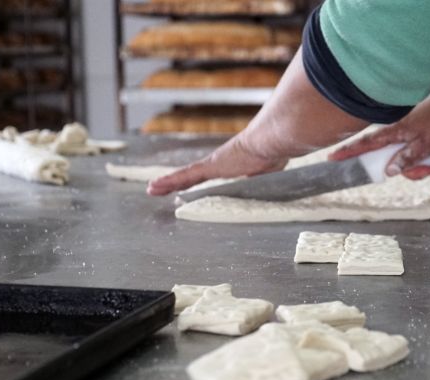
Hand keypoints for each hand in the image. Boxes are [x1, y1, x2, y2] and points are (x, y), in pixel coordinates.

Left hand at [147, 134, 286, 195]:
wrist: (272, 140)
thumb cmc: (276, 153)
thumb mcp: (272, 170)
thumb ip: (268, 176)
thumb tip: (276, 178)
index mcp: (236, 163)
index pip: (214, 173)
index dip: (201, 180)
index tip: (192, 186)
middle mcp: (221, 162)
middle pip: (195, 175)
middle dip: (179, 182)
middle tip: (164, 188)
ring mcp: (213, 164)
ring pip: (185, 176)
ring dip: (168, 183)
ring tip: (152, 189)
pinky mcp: (208, 167)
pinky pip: (184, 176)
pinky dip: (168, 182)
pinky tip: (154, 187)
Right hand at [329, 83, 429, 179]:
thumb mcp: (429, 144)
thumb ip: (408, 157)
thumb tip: (389, 170)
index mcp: (399, 131)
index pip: (368, 143)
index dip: (350, 152)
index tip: (333, 158)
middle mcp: (406, 135)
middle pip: (399, 163)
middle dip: (418, 171)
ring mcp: (420, 138)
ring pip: (419, 164)